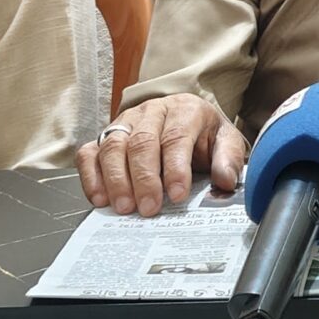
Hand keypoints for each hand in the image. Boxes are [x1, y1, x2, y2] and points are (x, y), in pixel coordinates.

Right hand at [76, 94, 249, 218]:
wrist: (186, 121)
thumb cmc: (204, 135)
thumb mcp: (226, 141)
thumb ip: (228, 159)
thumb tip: (225, 181)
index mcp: (184, 110)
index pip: (176, 136)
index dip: (176, 167)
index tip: (178, 194)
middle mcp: (152, 112)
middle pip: (142, 142)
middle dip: (144, 178)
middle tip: (149, 208)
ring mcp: (124, 122)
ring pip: (113, 146)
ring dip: (117, 180)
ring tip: (125, 207)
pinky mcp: (105, 136)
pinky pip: (89, 153)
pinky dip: (91, 176)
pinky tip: (100, 198)